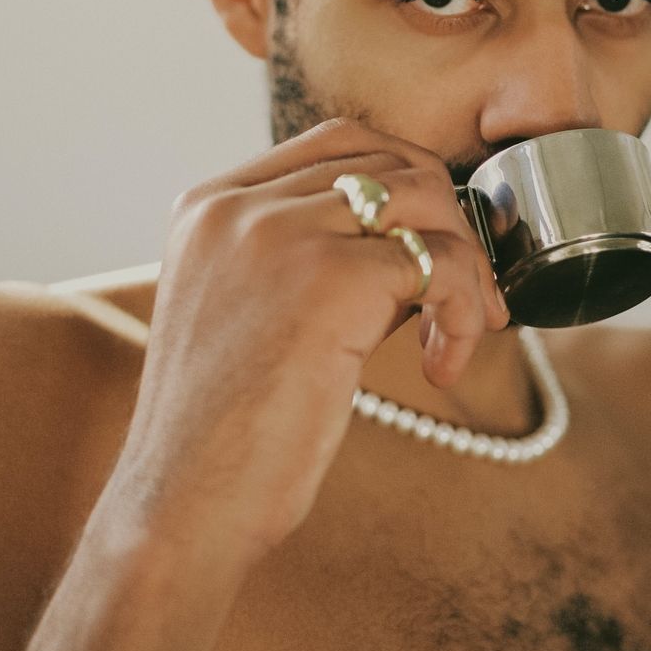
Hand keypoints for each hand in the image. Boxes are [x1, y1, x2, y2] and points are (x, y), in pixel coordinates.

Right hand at [111, 118, 509, 551]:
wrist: (183, 509)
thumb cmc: (226, 431)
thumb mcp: (254, 310)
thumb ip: (317, 254)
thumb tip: (427, 236)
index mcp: (210, 205)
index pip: (337, 142)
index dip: (406, 182)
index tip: (432, 243)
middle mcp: (238, 206)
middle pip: (392, 164)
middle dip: (448, 224)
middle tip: (467, 296)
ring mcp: (281, 234)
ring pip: (426, 203)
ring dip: (465, 269)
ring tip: (456, 335)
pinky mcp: (329, 280)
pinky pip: (439, 264)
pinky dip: (464, 313)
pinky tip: (441, 366)